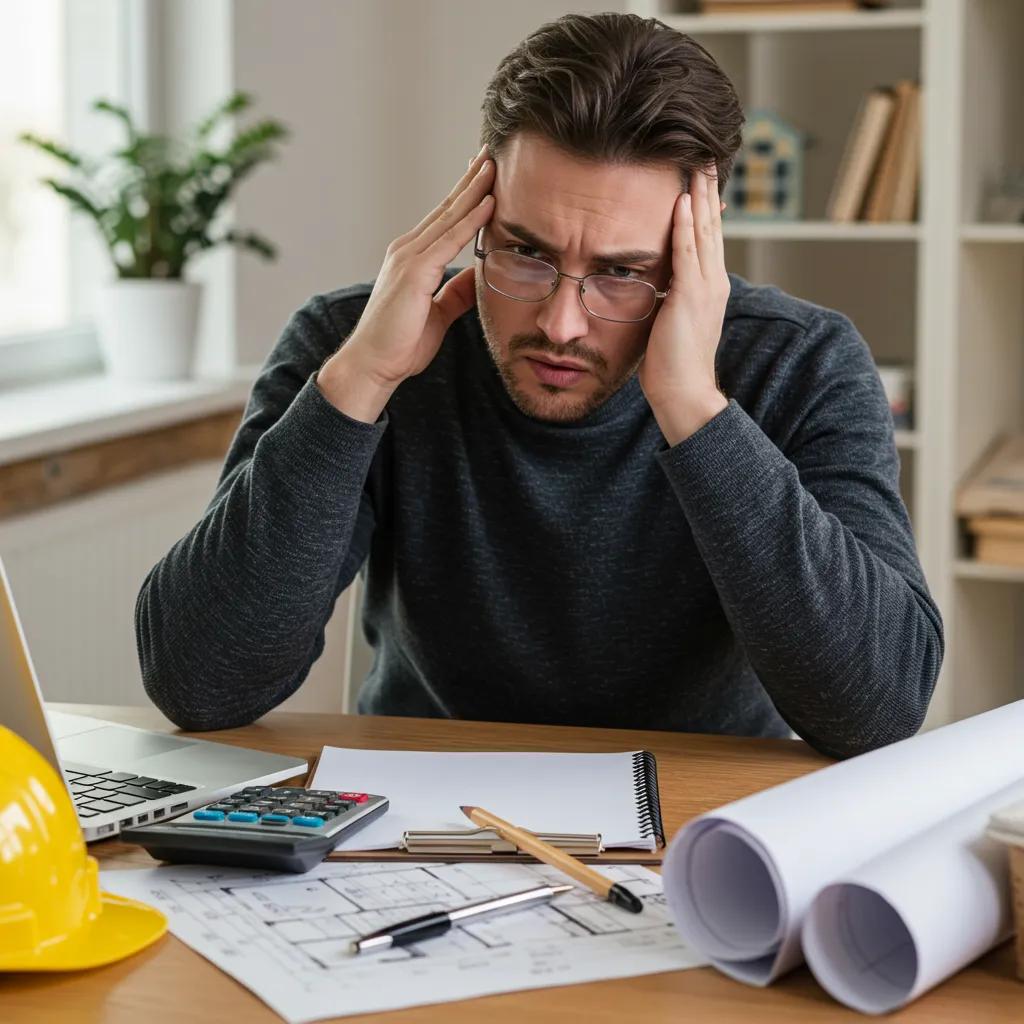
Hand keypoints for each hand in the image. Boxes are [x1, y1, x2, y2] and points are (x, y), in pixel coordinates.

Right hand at [321, 146, 494, 398]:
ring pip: (449, 216)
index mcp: (413, 259)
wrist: (373, 365)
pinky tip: (489, 202)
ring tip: (495, 164)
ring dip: (475, 189)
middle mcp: (408, 250)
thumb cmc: (400, 345)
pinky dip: (471, 219)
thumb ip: (456, 293)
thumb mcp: (438, 313)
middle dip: (471, 180)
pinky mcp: (414, 271)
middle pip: (447, 207)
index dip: (466, 195)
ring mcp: (409, 258)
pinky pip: (449, 239)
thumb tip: (478, 278)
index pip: (444, 219)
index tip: (485, 174)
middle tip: (492, 153)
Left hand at [638, 165, 730, 443]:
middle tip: (706, 156)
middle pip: (711, 224)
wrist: (683, 391)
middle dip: (707, 189)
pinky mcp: (691, 296)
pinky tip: (681, 200)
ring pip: (704, 230)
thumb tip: (653, 282)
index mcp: (709, 286)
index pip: (707, 236)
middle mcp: (714, 281)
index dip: (705, 205)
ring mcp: (706, 287)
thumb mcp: (668, 319)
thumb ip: (666, 295)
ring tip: (697, 163)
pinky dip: (685, 225)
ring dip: (699, 195)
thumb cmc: (670, 363)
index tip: (700, 177)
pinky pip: (688, 253)